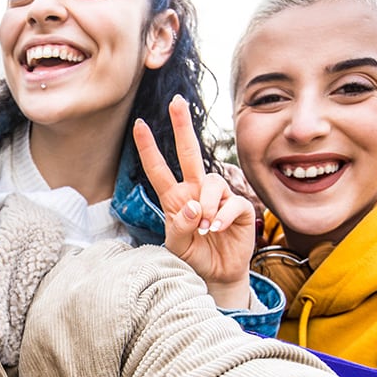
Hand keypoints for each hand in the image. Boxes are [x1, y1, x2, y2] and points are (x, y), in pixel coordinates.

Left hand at [133, 96, 256, 307]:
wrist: (217, 275)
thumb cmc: (194, 257)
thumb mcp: (176, 248)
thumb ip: (178, 228)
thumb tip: (191, 206)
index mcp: (175, 198)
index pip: (158, 169)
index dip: (148, 148)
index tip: (139, 124)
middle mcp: (195, 191)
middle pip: (188, 153)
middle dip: (182, 126)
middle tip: (176, 101)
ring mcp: (217, 198)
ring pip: (211, 182)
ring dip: (206, 204)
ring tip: (203, 228)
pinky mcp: (238, 208)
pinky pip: (231, 202)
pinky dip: (221, 216)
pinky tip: (215, 229)